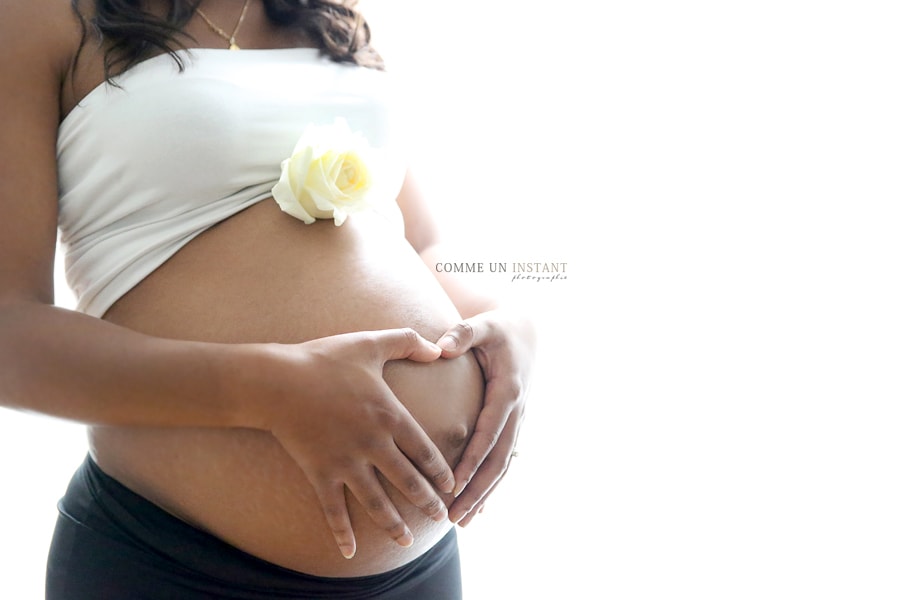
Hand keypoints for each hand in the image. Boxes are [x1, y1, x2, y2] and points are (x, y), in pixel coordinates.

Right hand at [259, 328, 454, 558]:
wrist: (275, 381)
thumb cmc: (324, 359)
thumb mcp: (370, 343)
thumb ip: (408, 341)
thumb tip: (440, 348)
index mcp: (389, 415)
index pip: (424, 450)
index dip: (440, 471)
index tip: (451, 486)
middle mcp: (372, 444)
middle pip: (407, 481)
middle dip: (426, 502)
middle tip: (440, 518)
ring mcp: (346, 462)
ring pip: (376, 502)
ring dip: (392, 525)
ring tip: (406, 542)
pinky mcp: (320, 473)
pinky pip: (333, 510)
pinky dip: (341, 533)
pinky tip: (349, 553)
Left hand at [437, 309, 535, 525]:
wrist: (526, 332)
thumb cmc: (498, 328)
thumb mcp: (483, 324)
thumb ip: (462, 334)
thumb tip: (441, 347)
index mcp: (507, 391)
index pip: (488, 433)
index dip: (472, 460)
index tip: (453, 484)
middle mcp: (516, 412)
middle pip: (498, 459)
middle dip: (477, 490)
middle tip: (454, 516)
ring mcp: (518, 421)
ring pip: (503, 466)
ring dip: (484, 495)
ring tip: (462, 521)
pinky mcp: (514, 426)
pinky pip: (503, 460)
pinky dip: (491, 485)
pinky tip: (477, 508)